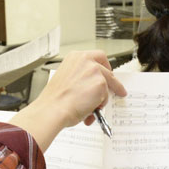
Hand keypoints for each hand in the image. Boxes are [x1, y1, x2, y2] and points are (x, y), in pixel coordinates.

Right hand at [9, 51, 126, 150]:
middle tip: (116, 89)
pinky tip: (89, 111)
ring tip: (90, 109)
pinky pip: (106, 96)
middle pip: (107, 68)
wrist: (53, 109)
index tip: (105, 73)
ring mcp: (94, 70)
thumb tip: (90, 87)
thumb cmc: (54, 99)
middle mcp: (85, 60)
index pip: (96, 57)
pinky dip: (100, 105)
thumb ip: (80, 78)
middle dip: (112, 81)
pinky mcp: (101, 83)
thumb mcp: (66, 79)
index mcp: (74, 57)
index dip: (103, 67)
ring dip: (101, 98)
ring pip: (107, 84)